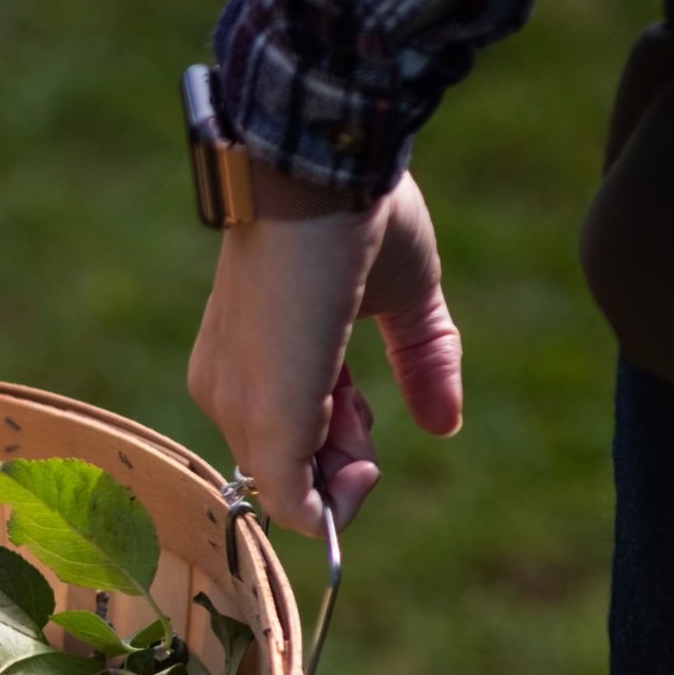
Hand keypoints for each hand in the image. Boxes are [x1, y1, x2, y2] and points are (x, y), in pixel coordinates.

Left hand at [186, 169, 463, 534]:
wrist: (326, 169)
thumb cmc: (358, 213)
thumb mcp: (404, 297)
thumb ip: (423, 361)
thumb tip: (445, 424)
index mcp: (250, 359)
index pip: (283, 444)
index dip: (337, 448)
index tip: (368, 415)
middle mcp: (227, 387)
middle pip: (288, 476)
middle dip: (345, 464)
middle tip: (368, 413)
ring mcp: (238, 404)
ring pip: (290, 493)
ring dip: (347, 471)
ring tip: (360, 404)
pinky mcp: (266, 413)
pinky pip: (288, 501)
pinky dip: (331, 505)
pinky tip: (362, 465)